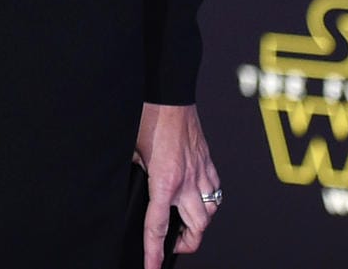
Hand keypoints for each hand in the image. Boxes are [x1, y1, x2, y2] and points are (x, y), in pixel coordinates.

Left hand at [136, 102, 220, 266]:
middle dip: (186, 243)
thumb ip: (135, 172)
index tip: (153, 267)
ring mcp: (201, 173)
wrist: (169, 95)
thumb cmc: (149, 117)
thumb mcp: (131, 150)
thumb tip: (132, 183)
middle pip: (196, 229)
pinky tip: (197, 198)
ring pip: (210, 213)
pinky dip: (208, 201)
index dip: (154, 252)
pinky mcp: (209, 163)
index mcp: (164, 181)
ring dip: (198, 223)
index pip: (158, 227)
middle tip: (174, 243)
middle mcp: (187, 182)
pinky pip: (216, 192)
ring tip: (185, 223)